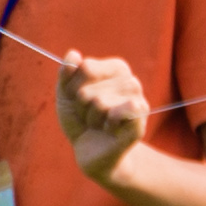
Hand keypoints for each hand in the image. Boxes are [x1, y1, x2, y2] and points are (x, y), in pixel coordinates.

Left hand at [55, 49, 148, 179]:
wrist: (91, 151)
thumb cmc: (80, 119)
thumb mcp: (66, 95)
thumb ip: (66, 73)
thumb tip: (73, 53)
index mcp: (115, 68)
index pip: (86, 67)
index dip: (73, 87)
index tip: (77, 99)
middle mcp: (130, 80)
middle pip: (89, 89)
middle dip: (81, 107)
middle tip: (90, 116)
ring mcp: (138, 100)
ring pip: (99, 102)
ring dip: (92, 118)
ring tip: (98, 124)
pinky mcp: (140, 120)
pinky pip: (117, 113)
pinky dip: (106, 125)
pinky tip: (110, 130)